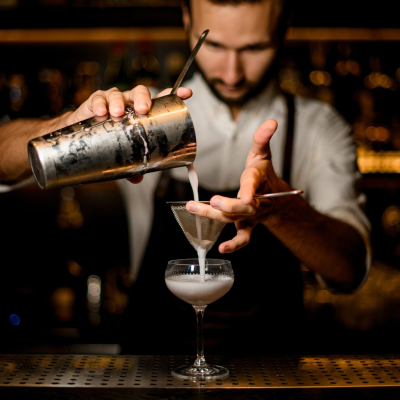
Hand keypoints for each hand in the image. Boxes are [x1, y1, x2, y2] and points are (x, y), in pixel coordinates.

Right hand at [64, 85, 192, 183]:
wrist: (84, 132)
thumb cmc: (111, 137)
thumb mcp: (125, 151)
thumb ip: (132, 165)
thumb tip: (138, 179)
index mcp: (142, 111)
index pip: (160, 100)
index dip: (173, 94)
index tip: (186, 94)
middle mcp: (130, 103)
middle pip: (140, 92)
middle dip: (143, 99)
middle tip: (143, 110)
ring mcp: (114, 100)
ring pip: (119, 94)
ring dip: (119, 103)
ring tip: (117, 114)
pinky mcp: (96, 101)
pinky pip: (99, 99)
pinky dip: (100, 104)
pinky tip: (100, 112)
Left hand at [186, 119, 289, 252]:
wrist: (277, 199)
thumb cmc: (264, 175)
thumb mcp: (262, 153)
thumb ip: (263, 139)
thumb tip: (271, 122)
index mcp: (258, 181)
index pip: (253, 184)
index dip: (249, 190)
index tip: (245, 194)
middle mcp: (256, 201)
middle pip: (243, 207)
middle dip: (229, 205)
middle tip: (212, 201)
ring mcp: (251, 216)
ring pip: (234, 219)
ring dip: (215, 216)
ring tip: (194, 210)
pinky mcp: (246, 226)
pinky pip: (242, 238)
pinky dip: (234, 245)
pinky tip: (221, 248)